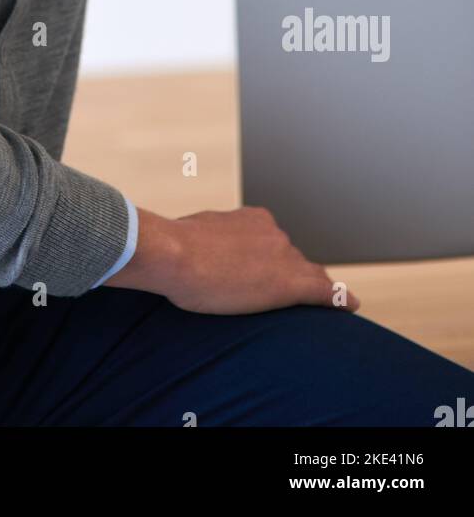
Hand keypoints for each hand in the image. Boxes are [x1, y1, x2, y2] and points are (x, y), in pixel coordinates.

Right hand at [104, 205, 360, 314]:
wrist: (174, 254)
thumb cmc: (174, 246)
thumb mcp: (193, 232)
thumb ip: (209, 237)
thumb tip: (197, 243)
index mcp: (252, 218)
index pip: (273, 243)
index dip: (271, 261)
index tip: (266, 274)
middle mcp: (273, 232)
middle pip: (291, 259)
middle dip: (286, 276)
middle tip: (270, 296)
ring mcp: (283, 255)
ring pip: (304, 275)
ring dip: (303, 289)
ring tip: (308, 306)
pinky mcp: (289, 281)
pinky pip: (324, 291)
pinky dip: (339, 299)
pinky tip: (350, 305)